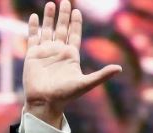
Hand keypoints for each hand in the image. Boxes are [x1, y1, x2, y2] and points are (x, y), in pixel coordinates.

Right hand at [23, 1, 121, 127]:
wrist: (44, 102)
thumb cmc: (65, 95)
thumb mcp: (85, 84)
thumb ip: (101, 75)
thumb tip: (119, 68)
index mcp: (71, 56)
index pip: (74, 35)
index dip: (75, 23)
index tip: (77, 11)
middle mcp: (58, 52)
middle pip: (62, 29)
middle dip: (64, 16)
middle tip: (65, 1)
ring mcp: (45, 53)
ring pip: (48, 30)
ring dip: (49, 18)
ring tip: (51, 4)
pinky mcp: (32, 55)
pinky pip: (33, 37)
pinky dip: (33, 27)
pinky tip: (34, 17)